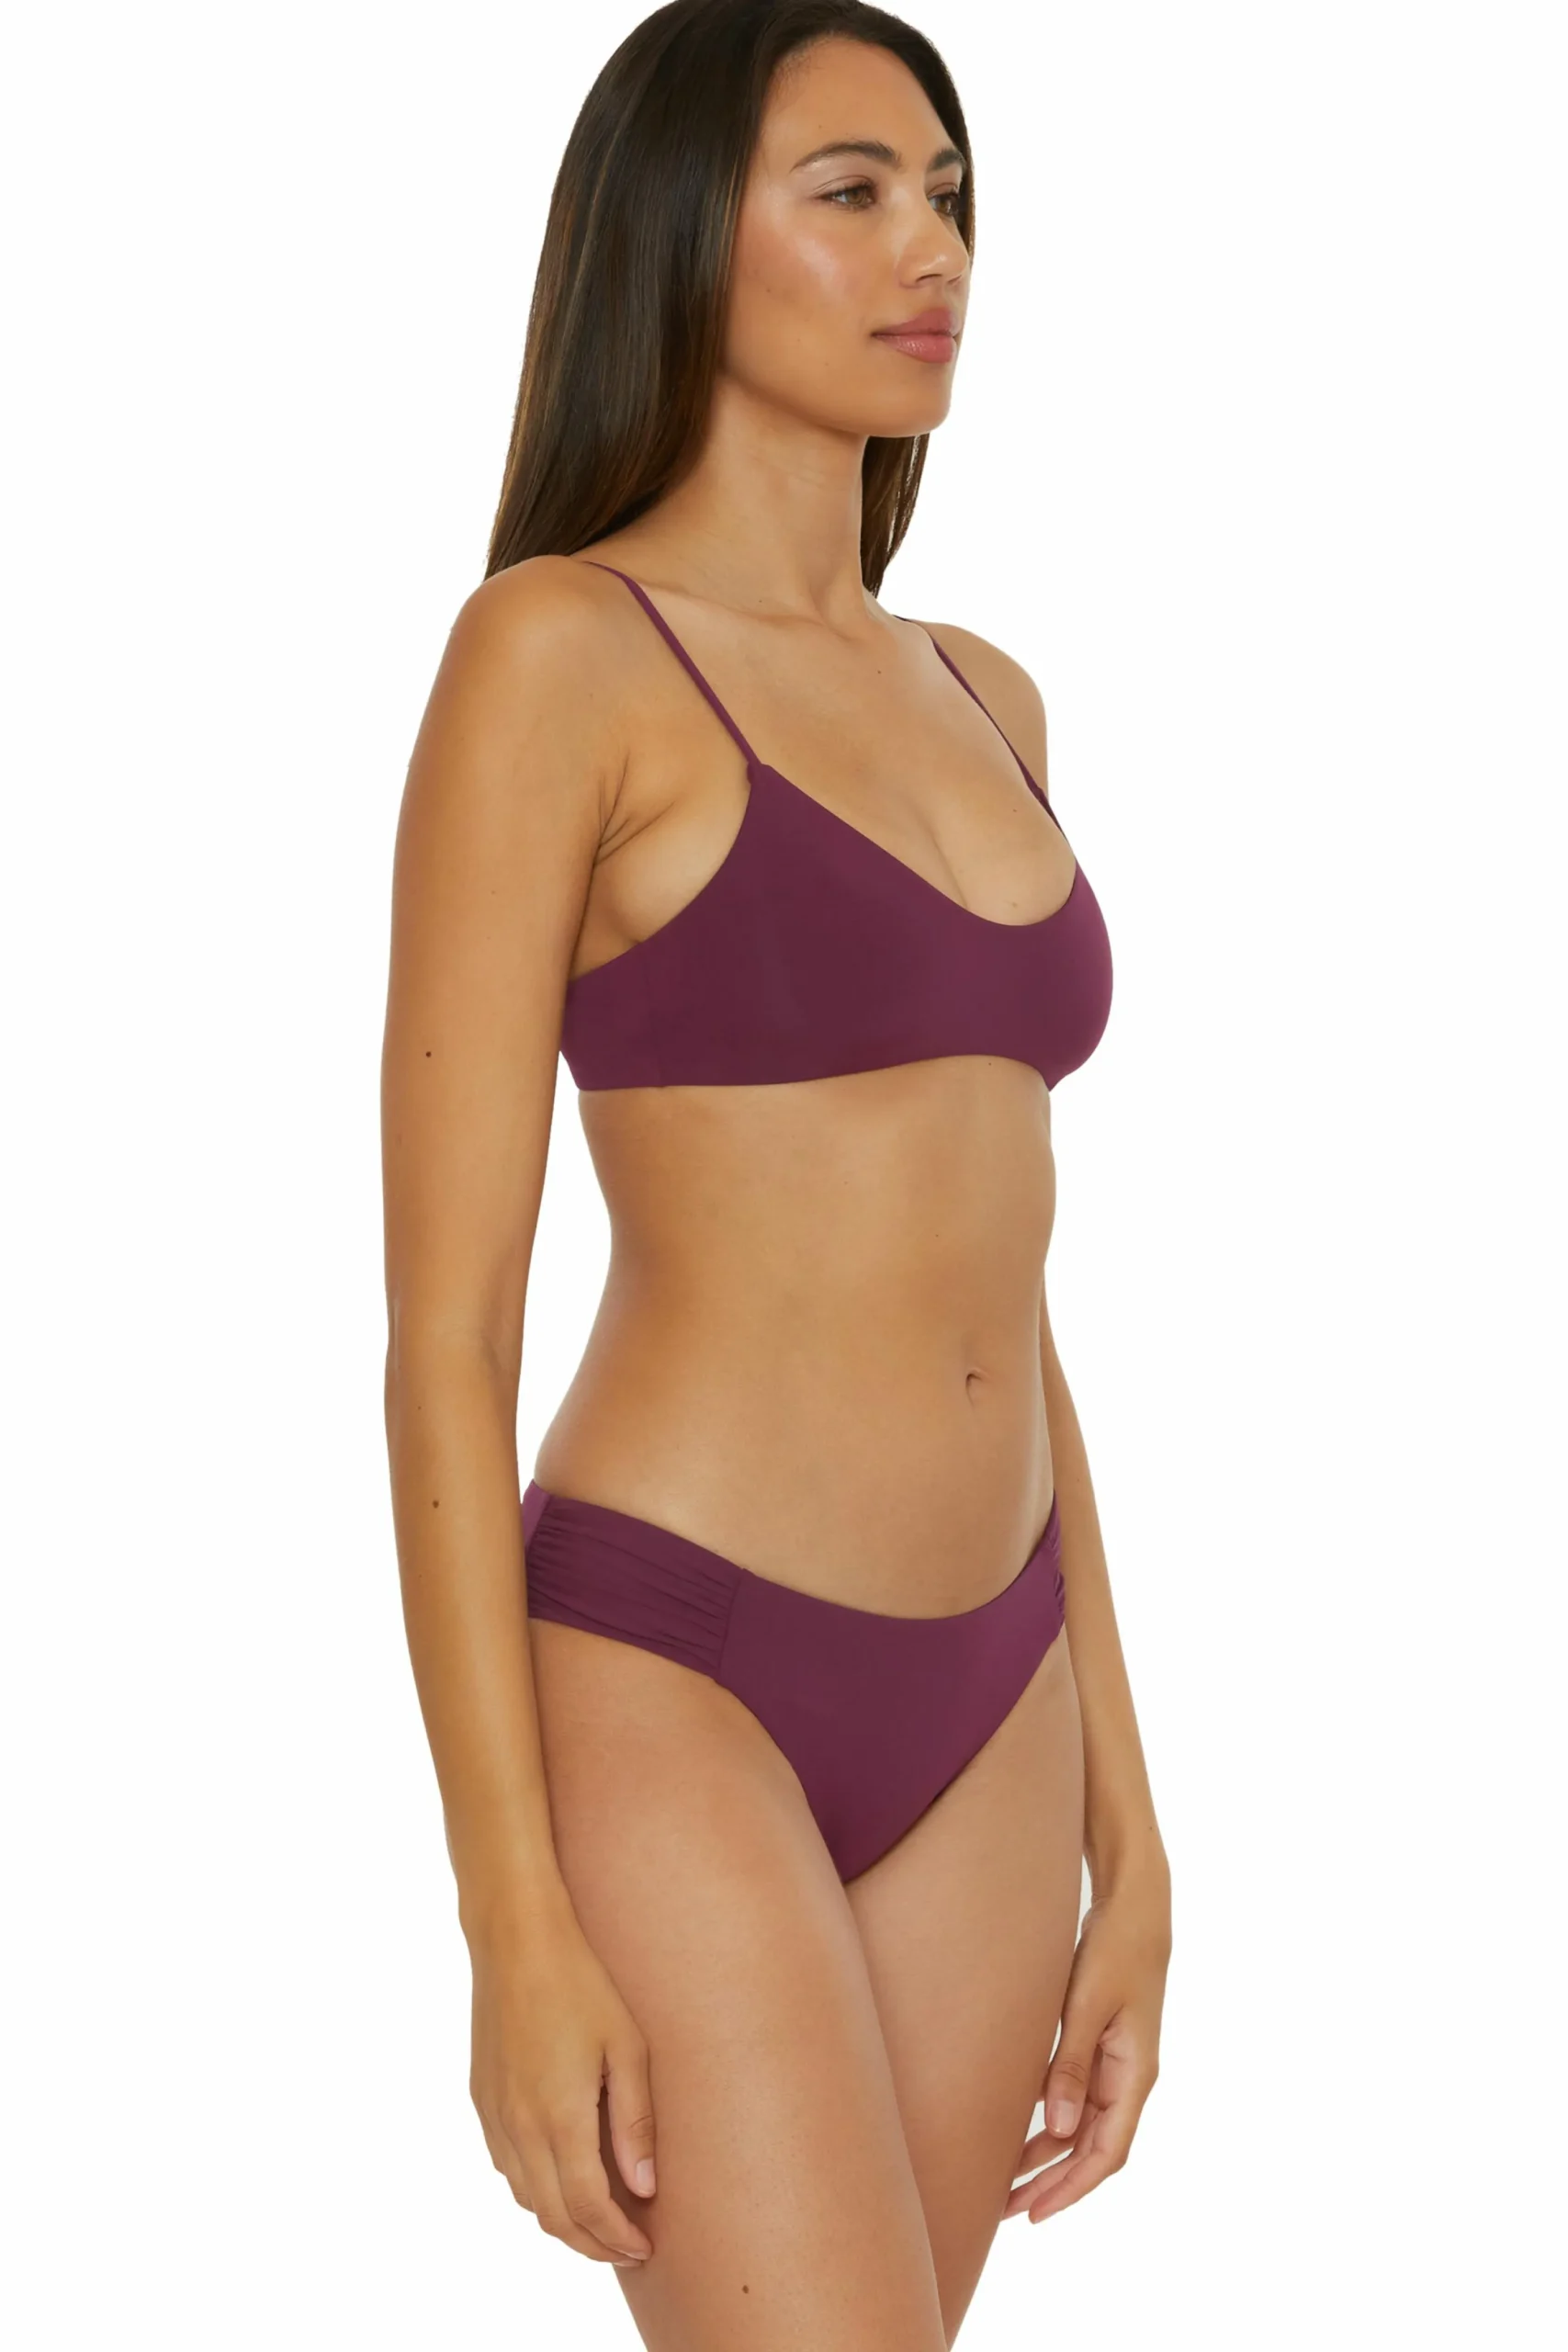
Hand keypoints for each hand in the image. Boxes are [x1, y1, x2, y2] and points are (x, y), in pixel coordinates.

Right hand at [468, 1899, 657, 2266]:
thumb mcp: (627, 2046)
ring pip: (525, 2197)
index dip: (616, 2238)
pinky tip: (560, 2175)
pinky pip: (505, 2166)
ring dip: (561, 2220)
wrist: (516, 1939)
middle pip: (553, 2216)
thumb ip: (635, 2121)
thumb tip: (644, 2188)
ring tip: (599, 2219)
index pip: (588, 2207)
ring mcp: (495, 2115)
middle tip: (626, 2247)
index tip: (644, 2247)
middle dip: (591, 2244)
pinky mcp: (481, 2099)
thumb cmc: (581, 1982)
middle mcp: (520, 2127)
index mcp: (560, 2116)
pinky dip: (533, 2188)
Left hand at [1004, 1872, 1169, 2224]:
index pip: (1106, 2152)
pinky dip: (1051, 2120)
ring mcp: (1117, 2063)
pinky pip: (1078, 2097)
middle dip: (1052, 2182)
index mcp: (1135, 2075)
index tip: (1035, 2213)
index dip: (1071, 2187)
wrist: (1134, 1906)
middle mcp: (1129, 2077)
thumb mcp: (1088, 2005)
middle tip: (1005, 2210)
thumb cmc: (1114, 1949)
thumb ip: (1071, 2065)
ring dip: (1048, 2155)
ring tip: (1005, 2180)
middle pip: (1092, 2148)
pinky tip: (1020, 2129)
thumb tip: (1056, 2129)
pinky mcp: (1102, 2045)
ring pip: (1083, 2127)